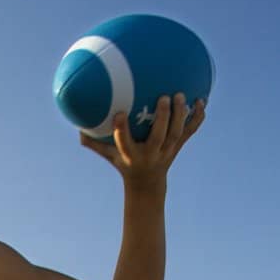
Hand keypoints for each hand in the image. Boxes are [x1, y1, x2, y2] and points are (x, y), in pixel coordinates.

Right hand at [80, 93, 205, 182]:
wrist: (147, 185)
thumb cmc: (124, 164)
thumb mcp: (108, 155)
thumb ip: (93, 141)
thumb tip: (76, 126)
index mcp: (132, 155)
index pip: (125, 143)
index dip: (122, 130)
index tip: (119, 114)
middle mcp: (151, 154)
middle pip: (159, 137)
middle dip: (162, 118)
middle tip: (164, 97)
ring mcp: (167, 151)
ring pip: (176, 133)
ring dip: (180, 115)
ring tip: (181, 95)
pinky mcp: (178, 146)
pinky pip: (190, 131)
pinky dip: (197, 118)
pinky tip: (202, 101)